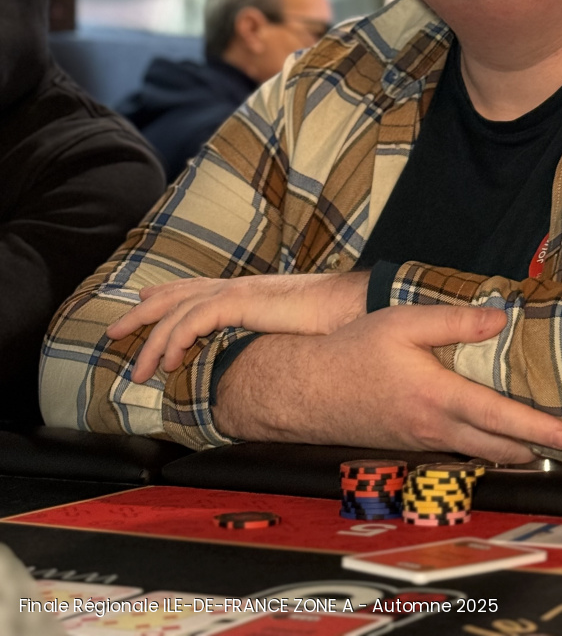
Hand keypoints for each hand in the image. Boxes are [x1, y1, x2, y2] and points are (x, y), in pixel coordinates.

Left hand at [106, 273, 368, 382]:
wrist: (353, 307)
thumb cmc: (330, 323)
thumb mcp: (290, 332)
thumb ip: (268, 339)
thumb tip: (258, 359)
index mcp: (247, 291)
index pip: (194, 290)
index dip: (164, 296)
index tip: (142, 304)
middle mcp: (237, 286)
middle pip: (175, 294)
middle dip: (141, 313)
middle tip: (114, 332)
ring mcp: (238, 291)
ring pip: (177, 310)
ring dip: (153, 340)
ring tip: (139, 368)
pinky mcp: (242, 302)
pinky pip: (195, 319)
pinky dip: (176, 339)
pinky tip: (170, 360)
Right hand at [214, 304, 561, 463]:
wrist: (307, 391)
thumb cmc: (352, 353)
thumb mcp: (401, 322)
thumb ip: (453, 321)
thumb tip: (499, 318)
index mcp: (436, 398)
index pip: (499, 418)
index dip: (536, 428)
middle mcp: (434, 429)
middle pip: (497, 448)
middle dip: (534, 449)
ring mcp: (423, 443)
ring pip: (478, 454)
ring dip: (511, 451)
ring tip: (538, 442)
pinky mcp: (412, 445)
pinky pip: (458, 451)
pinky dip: (484, 447)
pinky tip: (492, 434)